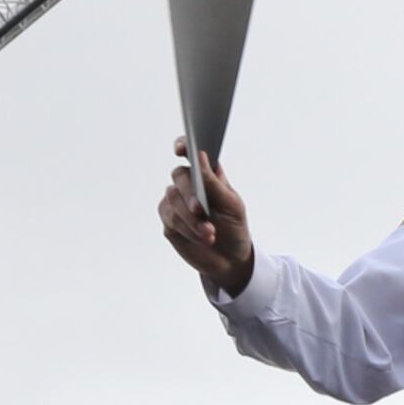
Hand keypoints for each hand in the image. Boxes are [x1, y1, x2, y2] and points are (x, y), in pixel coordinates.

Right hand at [156, 140, 252, 290]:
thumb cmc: (234, 226)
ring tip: (210, 233)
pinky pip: (172, 220)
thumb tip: (199, 157)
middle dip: (189, 193)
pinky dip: (188, 230)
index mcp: (206, 173)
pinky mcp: (170, 222)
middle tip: (200, 209)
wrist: (230, 259)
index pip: (190, 151)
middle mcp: (189, 184)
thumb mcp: (231, 205)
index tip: (181, 149)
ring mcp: (176, 202)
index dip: (183, 145)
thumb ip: (213, 182)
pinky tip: (203, 237)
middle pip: (179, 176)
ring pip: (173, 200)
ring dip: (192, 219)